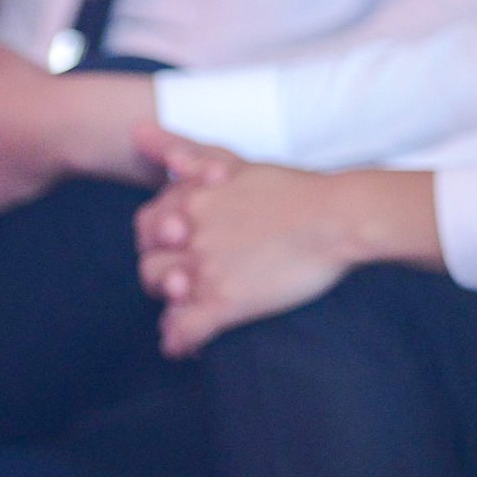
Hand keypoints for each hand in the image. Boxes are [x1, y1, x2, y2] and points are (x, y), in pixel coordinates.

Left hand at [132, 137, 440, 356]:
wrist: (340, 218)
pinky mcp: (226, 302)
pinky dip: (181, 341)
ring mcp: (206, 269)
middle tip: (195, 279)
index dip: (164, 239)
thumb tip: (137, 131)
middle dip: (166, 274)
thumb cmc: (293, 189)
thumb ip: (182, 148)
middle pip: (150, 263)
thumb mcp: (234, 162)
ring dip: (175, 305)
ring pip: (163, 296)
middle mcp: (190, 233)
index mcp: (189, 200)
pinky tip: (191, 345)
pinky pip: (183, 331)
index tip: (189, 243)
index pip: (147, 225)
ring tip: (199, 306)